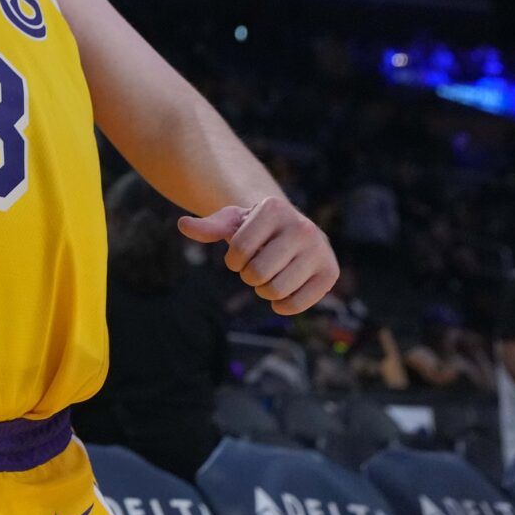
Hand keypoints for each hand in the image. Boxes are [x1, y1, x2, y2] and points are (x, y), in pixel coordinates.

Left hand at [179, 196, 337, 314]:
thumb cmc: (255, 227)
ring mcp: (320, 250)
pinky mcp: (330, 273)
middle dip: (248, 276)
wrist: (291, 229)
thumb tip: (183, 225)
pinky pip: (298, 303)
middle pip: (257, 273)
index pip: (239, 249)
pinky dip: (282, 306)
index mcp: (274, 208)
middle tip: (255, 268)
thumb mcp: (231, 222)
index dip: (232, 260)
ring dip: (263, 291)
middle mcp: (302, 226)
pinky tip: (280, 298)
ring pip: (276, 290)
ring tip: (268, 278)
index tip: (239, 255)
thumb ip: (208, 227)